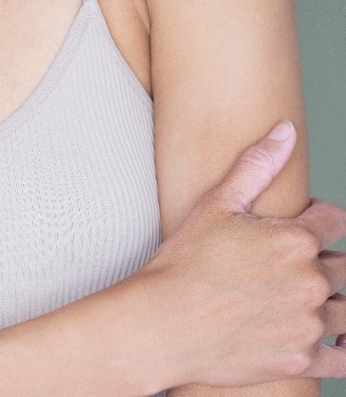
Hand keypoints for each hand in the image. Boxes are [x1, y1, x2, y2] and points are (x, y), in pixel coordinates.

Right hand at [145, 121, 345, 387]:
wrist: (163, 323)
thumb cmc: (185, 262)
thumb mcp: (217, 204)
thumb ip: (257, 165)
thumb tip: (286, 131)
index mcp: (295, 240)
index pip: (335, 221)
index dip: (319, 218)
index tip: (304, 224)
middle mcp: (310, 281)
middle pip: (345, 267)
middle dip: (327, 261)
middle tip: (297, 265)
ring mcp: (307, 323)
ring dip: (334, 302)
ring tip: (313, 300)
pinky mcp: (300, 358)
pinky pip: (344, 360)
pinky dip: (344, 350)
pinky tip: (338, 342)